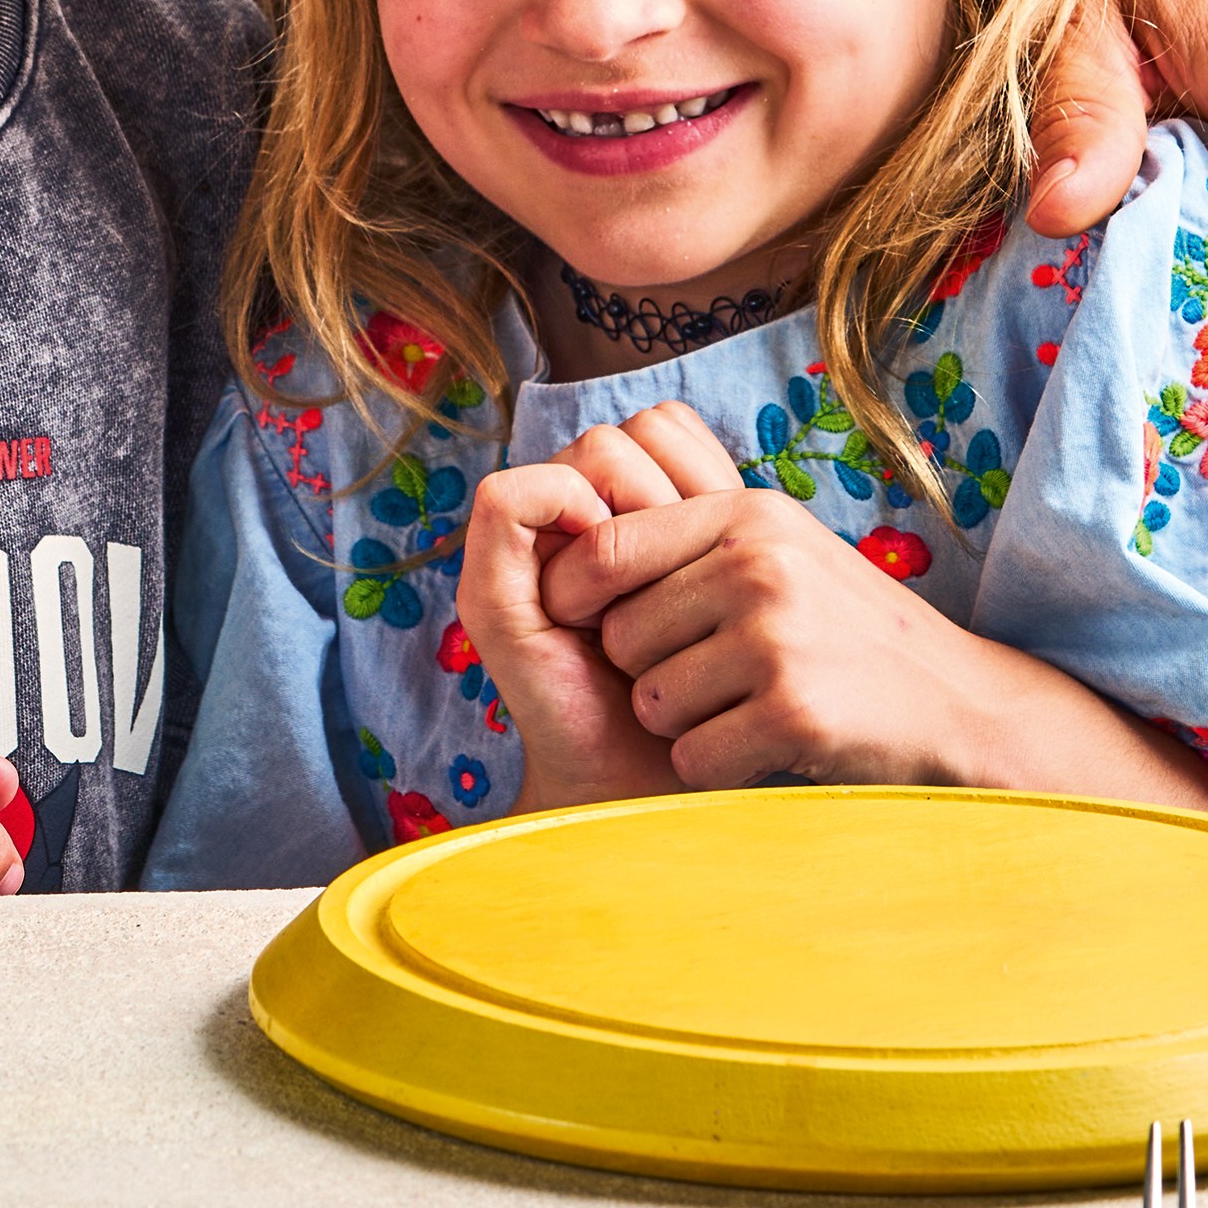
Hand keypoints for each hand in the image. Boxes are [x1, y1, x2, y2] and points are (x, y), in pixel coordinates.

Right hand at [460, 423, 685, 811]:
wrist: (660, 780)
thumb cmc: (707, 693)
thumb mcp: (720, 593)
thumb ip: (711, 526)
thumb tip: (711, 467)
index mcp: (618, 523)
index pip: (658, 427)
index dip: (692, 470)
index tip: (714, 550)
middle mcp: (564, 529)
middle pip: (622, 432)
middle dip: (668, 492)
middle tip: (682, 576)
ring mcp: (521, 556)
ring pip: (582, 451)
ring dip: (634, 510)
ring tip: (650, 586)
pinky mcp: (487, 592)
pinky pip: (508, 496)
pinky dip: (564, 514)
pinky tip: (605, 580)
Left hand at [534, 408, 999, 786]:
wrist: (963, 706)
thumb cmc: (845, 628)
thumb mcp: (776, 548)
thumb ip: (684, 537)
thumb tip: (567, 533)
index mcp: (746, 515)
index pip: (604, 550)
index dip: (574, 594)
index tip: (581, 624)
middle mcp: (759, 567)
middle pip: (620, 637)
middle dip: (646, 673)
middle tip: (713, 681)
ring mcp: (778, 640)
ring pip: (651, 703)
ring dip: (684, 724)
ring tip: (748, 709)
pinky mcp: (795, 713)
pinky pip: (694, 757)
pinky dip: (717, 768)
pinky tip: (766, 749)